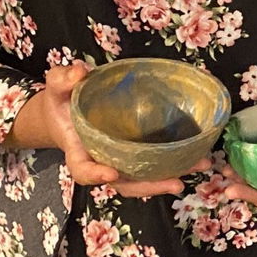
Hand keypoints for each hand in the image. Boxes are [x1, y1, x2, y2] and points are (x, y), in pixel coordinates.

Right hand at [11, 64, 205, 198]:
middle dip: (150, 185)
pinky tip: (198, 154)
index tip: (111, 173)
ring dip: (171, 175)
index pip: (83, 170)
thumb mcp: (57, 86)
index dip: (95, 175)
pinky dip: (174, 162)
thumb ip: (64, 79)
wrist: (66, 110)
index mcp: (78, 149)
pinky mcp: (134, 151)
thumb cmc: (61, 100)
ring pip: (142, 177)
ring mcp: (119, 159)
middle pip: (123, 183)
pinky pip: (152, 163)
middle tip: (176, 183)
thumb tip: (80, 71)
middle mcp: (101, 160)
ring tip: (199, 166)